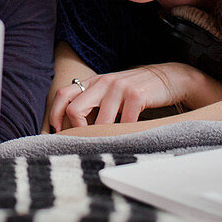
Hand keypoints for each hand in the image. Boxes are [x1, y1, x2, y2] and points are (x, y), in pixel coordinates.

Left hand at [48, 63, 219, 131]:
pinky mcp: (135, 94)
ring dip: (102, 137)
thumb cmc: (134, 91)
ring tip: (106, 144)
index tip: (58, 133)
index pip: (63, 95)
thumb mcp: (109, 92)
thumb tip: (71, 127)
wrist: (166, 77)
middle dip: (77, 131)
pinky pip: (124, 123)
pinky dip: (123, 134)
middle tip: (84, 142)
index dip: (55, 115)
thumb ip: (93, 104)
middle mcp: (102, 83)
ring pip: (100, 121)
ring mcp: (118, 87)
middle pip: (75, 110)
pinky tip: (126, 137)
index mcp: (92, 82)